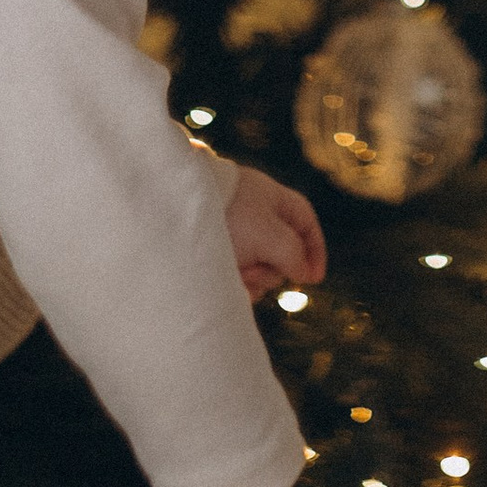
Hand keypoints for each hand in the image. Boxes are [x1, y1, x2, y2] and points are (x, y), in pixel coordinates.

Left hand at [220, 166, 326, 302]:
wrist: (173, 210)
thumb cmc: (225, 215)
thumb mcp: (268, 234)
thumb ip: (293, 254)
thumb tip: (304, 274)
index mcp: (272, 199)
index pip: (304, 222)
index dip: (314, 249)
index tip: (314, 279)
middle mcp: (254, 217)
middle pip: (282, 253)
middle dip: (272, 270)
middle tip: (257, 270)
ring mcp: (234, 235)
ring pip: (258, 269)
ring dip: (253, 279)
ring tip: (236, 273)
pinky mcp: (215, 253)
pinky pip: (237, 277)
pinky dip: (236, 285)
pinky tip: (229, 286)